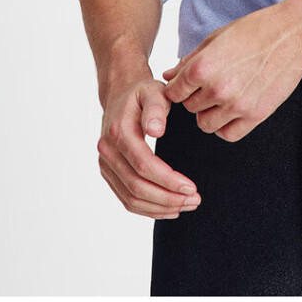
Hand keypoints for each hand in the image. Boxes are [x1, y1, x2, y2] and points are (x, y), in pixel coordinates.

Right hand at [96, 76, 201, 218]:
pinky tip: (170, 209)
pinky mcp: (109, 173)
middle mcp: (107, 150)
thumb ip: (156, 108)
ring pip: (130, 198)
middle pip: (136, 186)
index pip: (143, 164)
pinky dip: (148, 209)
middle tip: (195, 199)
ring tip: (188, 205)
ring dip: (160, 207)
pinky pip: (126, 199)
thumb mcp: (154, 92)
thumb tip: (156, 130)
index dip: (168, 180)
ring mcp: (106, 164)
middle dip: (168, 197)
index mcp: (119, 132)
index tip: (191, 187)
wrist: (121, 94)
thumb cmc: (143, 93)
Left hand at [162, 3, 301, 142]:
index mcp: (201, 68)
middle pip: (189, 108)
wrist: (291, 34)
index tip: (188, 84)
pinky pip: (228, 134)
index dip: (179, 88)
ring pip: (205, 124)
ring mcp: (237, 104)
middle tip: (211, 85)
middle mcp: (216, 89)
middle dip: (195, 98)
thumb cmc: (254, 30)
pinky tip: (232, 112)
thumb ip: (189, 60)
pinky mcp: (256, 114)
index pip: (174, 93)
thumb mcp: (215, 38)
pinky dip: (226, 127)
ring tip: (222, 98)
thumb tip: (169, 75)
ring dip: (209, 113)